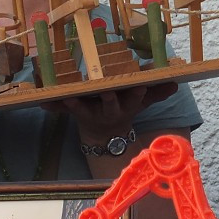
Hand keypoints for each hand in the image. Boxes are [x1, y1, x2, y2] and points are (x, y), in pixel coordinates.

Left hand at [45, 82, 177, 139]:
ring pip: (84, 107)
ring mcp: (91, 112)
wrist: (105, 134)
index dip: (137, 94)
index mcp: (126, 105)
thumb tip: (175, 84)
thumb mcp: (141, 103)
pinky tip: (42, 103)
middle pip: (110, 103)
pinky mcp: (75, 113)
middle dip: (109, 98)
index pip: (135, 98)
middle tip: (107, 90)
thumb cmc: (124, 109)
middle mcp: (109, 110)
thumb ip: (156, 93)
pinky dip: (53, 107)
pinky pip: (62, 110)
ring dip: (76, 103)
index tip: (140, 86)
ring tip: (68, 96)